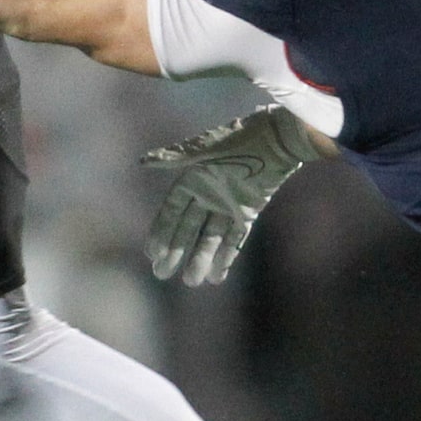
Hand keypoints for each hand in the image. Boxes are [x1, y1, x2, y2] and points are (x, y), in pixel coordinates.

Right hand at [142, 105, 320, 285]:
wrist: (278, 139)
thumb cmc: (239, 140)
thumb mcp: (204, 150)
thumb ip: (174, 158)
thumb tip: (142, 161)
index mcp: (192, 177)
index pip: (171, 210)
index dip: (161, 231)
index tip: (151, 254)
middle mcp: (207, 192)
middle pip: (187, 227)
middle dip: (176, 250)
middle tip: (162, 275)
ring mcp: (227, 203)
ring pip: (210, 237)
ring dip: (200, 258)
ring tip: (192, 282)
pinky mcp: (248, 211)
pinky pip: (234, 237)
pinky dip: (226, 255)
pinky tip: (217, 276)